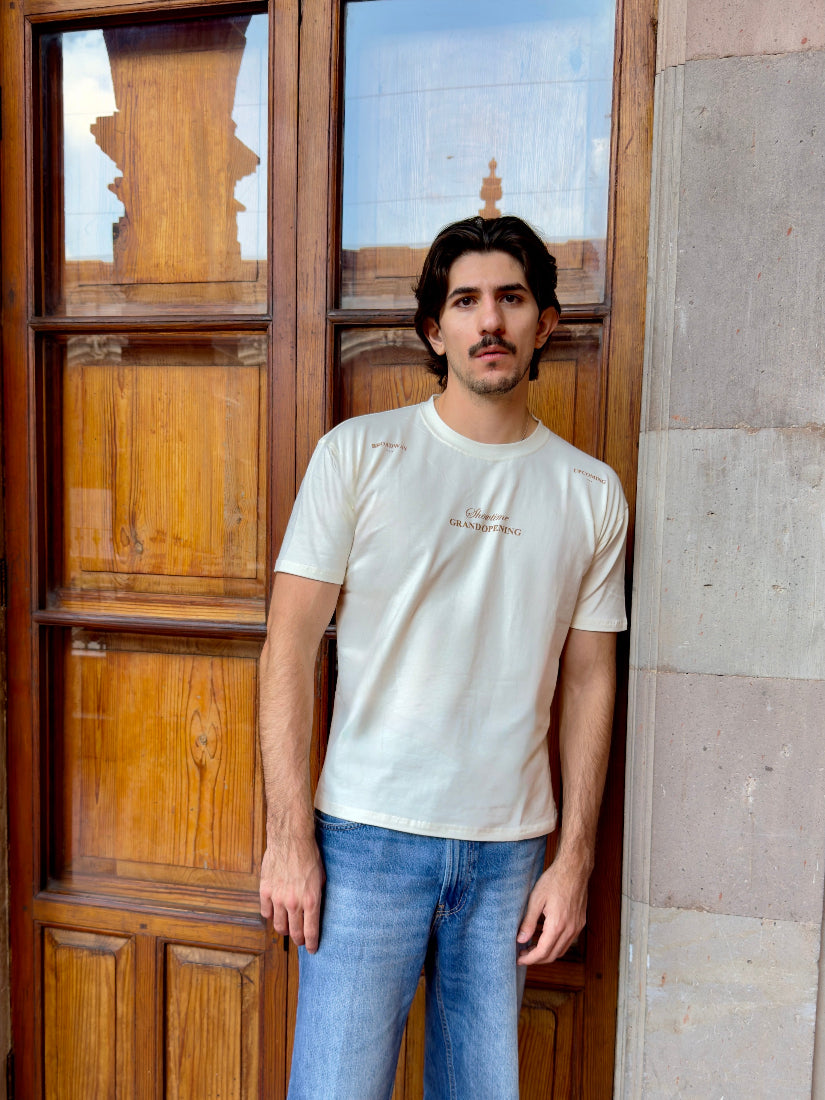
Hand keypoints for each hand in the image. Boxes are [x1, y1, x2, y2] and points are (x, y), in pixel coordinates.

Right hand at [259, 827, 325, 952]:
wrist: (291, 838)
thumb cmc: (310, 855)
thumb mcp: (321, 878)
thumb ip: (318, 896)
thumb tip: (317, 911)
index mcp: (311, 900)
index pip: (311, 931)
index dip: (311, 944)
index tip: (312, 949)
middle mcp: (294, 902)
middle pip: (294, 932)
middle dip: (299, 940)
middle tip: (301, 941)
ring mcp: (278, 898)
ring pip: (279, 925)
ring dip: (285, 930)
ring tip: (288, 928)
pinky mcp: (265, 890)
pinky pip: (266, 912)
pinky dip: (271, 915)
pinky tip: (275, 912)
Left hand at [516, 857, 588, 966]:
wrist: (574, 869)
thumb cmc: (554, 880)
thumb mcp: (536, 899)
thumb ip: (528, 922)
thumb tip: (521, 940)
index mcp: (557, 925)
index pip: (543, 952)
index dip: (529, 959)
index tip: (519, 959)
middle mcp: (570, 929)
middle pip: (553, 955)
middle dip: (536, 959)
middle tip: (523, 955)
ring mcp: (577, 927)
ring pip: (561, 950)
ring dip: (547, 954)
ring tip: (532, 948)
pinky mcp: (580, 922)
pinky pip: (568, 941)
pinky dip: (556, 945)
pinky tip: (546, 938)